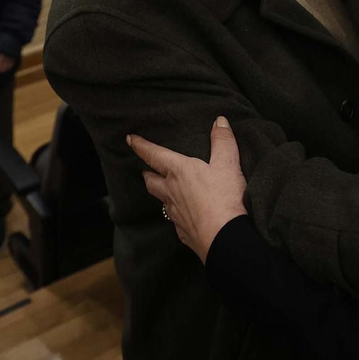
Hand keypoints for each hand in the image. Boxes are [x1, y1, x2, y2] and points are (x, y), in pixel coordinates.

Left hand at [127, 117, 248, 261]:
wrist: (224, 238)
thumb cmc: (223, 198)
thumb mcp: (228, 164)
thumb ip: (223, 141)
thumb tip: (220, 121)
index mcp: (178, 171)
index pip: (154, 155)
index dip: (141, 146)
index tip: (130, 139)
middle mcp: (171, 192)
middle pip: (151, 180)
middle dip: (147, 173)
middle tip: (146, 169)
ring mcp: (174, 213)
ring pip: (160, 200)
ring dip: (159, 192)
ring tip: (163, 189)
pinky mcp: (182, 231)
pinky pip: (173, 219)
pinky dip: (175, 213)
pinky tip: (182, 214)